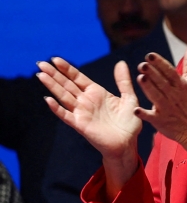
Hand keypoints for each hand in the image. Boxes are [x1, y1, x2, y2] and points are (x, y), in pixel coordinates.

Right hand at [37, 57, 140, 190]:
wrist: (128, 143)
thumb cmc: (129, 122)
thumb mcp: (129, 98)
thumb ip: (123, 81)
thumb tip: (120, 62)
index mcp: (96, 93)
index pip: (77, 78)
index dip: (66, 69)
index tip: (55, 59)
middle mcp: (86, 101)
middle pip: (67, 85)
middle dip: (54, 74)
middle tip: (40, 63)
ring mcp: (82, 112)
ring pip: (63, 96)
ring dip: (52, 86)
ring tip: (41, 75)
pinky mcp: (80, 125)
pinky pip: (66, 115)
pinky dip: (57, 108)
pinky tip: (48, 100)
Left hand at [135, 41, 186, 165]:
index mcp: (181, 85)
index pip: (170, 72)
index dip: (160, 63)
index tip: (150, 55)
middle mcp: (174, 95)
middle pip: (162, 83)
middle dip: (153, 74)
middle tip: (142, 64)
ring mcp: (167, 108)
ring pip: (157, 97)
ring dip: (149, 89)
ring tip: (139, 79)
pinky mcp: (161, 121)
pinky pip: (151, 117)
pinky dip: (144, 114)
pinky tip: (135, 110)